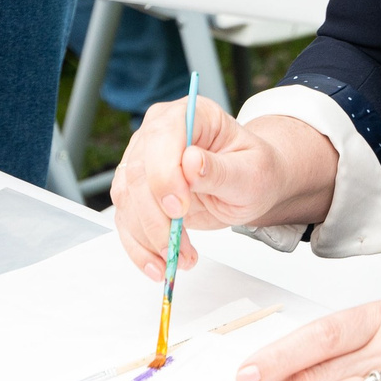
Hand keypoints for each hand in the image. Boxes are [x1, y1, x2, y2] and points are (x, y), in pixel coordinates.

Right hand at [110, 102, 337, 280]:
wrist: (249, 185)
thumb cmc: (255, 170)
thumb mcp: (252, 171)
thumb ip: (221, 169)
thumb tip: (190, 162)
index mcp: (190, 114)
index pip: (162, 137)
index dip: (164, 175)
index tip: (180, 209)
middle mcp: (159, 132)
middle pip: (137, 174)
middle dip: (155, 217)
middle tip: (177, 246)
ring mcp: (143, 160)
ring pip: (127, 200)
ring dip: (149, 238)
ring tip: (179, 259)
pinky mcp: (137, 191)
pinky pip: (126, 220)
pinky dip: (139, 247)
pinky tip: (158, 265)